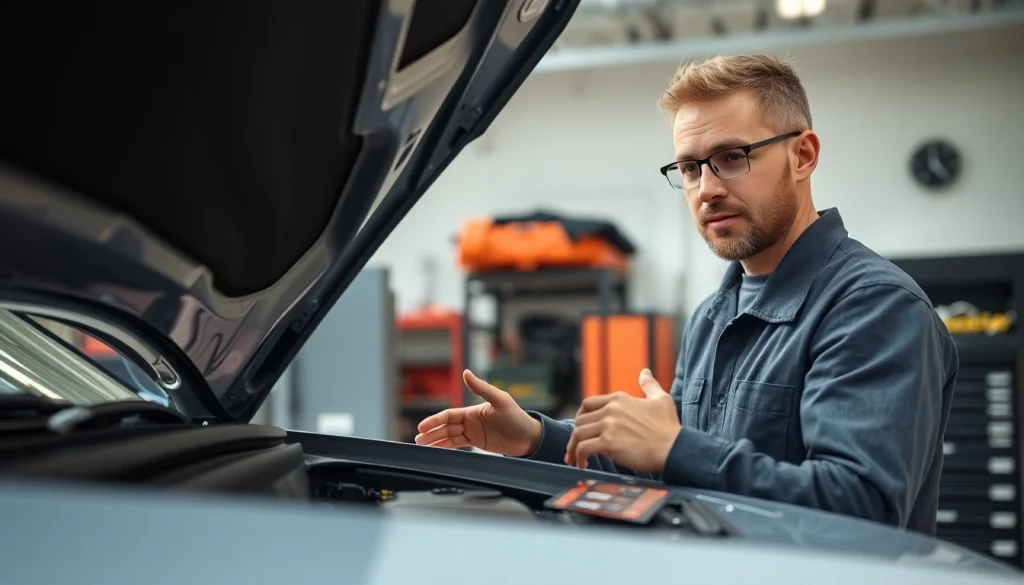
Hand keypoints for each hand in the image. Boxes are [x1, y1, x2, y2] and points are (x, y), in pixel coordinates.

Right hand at [414, 370, 542, 456]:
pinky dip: (446, 447)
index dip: (435, 421)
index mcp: (472, 411)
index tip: (423, 427)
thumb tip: (465, 372)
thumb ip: (482, 388)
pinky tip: (436, 451)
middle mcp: (470, 421)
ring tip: (421, 446)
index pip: (448, 416)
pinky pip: (457, 445)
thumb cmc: (516, 416)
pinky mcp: (477, 443)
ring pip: (449, 436)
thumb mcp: (500, 400)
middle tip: (418, 440)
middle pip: (445, 427)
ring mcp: (472, 432)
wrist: (529, 437)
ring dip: (435, 441)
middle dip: (431, 433)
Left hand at [564, 369, 679, 471]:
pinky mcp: (609, 442)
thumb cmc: (669, 427)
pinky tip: (584, 464)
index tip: (582, 429)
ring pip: (578, 433)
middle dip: (576, 435)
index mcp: (619, 398)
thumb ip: (649, 385)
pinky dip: (579, 457)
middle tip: (576, 448)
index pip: (588, 403)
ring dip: (574, 447)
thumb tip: (645, 372)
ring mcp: (609, 425)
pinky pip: (584, 448)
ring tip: (576, 459)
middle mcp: (611, 409)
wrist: (674, 448)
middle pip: (580, 419)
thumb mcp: (661, 399)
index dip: (581, 417)